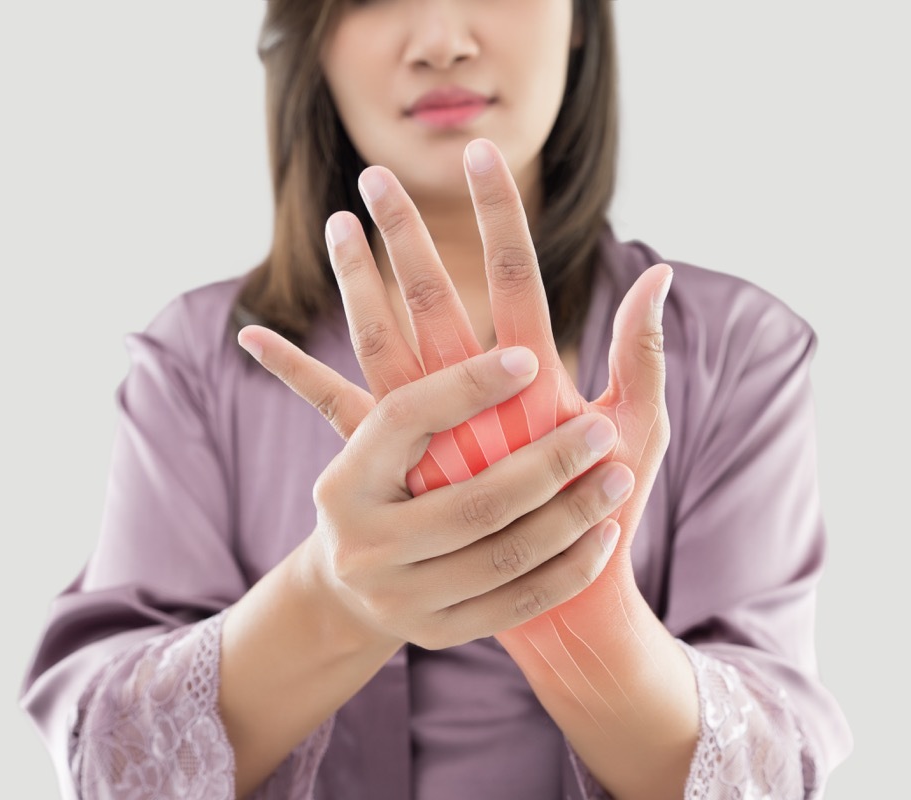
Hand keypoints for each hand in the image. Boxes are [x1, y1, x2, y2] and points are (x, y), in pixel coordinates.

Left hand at [242, 138, 670, 641]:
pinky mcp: (394, 464)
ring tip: (336, 220)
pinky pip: (332, 409)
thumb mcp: (638, 430)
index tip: (477, 155)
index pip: (517, 280)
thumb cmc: (605, 505)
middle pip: (432, 302)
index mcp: (534, 387)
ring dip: (357, 280)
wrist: (553, 596)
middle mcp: (472, 407)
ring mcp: (426, 435)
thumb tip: (659, 270)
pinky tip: (251, 335)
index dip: (499, 216)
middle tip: (378, 173)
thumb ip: (642, 352)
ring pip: (380, 342)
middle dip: (408, 236)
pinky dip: (293, 371)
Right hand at [265, 345, 636, 649]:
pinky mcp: (436, 635)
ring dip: (572, 515)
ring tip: (617, 476)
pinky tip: (604, 534)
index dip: (466, 386)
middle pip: (471, 502)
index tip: (531, 358)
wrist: (349, 591)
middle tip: (600, 430)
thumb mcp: (384, 443)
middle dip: (546, 464)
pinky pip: (518, 604)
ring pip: (503, 555)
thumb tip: (511, 329)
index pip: (405, 419)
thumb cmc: (387, 489)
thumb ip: (429, 393)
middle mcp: (363, 541)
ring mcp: (398, 597)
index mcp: (345, 477)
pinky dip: (569, 567)